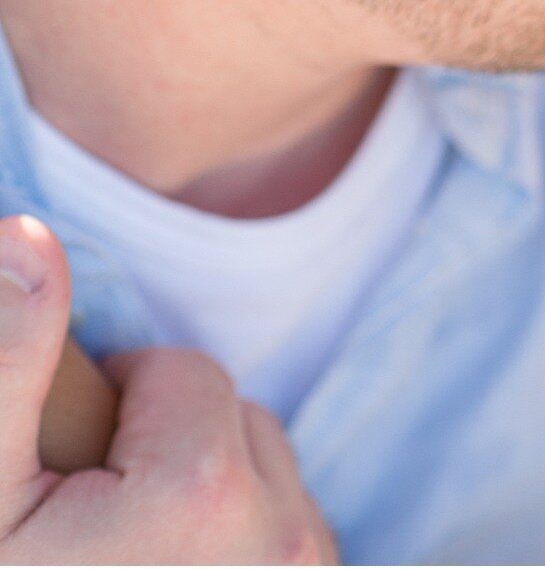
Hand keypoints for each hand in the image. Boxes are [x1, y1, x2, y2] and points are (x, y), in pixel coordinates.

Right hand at [0, 215, 336, 563]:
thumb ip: (10, 359)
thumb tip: (26, 234)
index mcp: (203, 496)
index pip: (184, 371)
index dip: (119, 409)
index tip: (71, 480)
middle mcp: (281, 538)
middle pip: (237, 416)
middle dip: (170, 445)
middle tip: (98, 521)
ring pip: (268, 468)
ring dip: (207, 490)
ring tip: (133, 553)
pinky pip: (289, 523)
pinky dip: (242, 535)